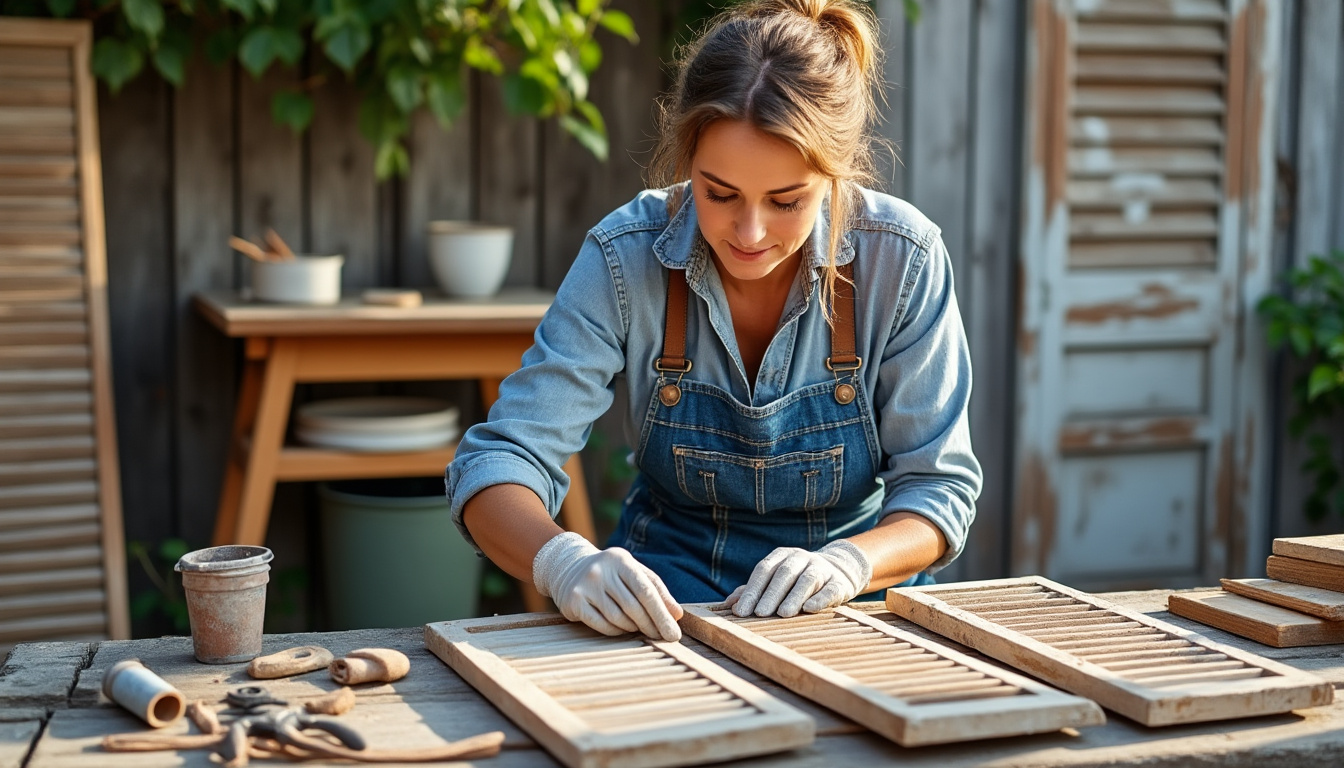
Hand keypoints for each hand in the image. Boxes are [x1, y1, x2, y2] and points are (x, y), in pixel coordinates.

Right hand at [532, 532, 682, 640]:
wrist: (569, 568)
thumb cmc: (612, 574)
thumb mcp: (634, 573)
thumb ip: (656, 590)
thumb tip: (677, 615)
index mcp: (620, 560)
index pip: (645, 590)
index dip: (661, 614)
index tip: (673, 633)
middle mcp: (601, 571)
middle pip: (633, 606)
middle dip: (651, 625)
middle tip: (662, 638)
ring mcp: (586, 586)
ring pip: (617, 617)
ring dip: (633, 628)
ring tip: (640, 630)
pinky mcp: (574, 601)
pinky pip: (601, 624)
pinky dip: (616, 631)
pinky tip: (622, 630)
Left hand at [727, 540, 871, 617]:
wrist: (839, 570)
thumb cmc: (797, 580)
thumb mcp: (775, 580)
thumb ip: (753, 590)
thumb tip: (730, 605)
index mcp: (781, 556)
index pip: (763, 571)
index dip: (751, 590)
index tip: (741, 611)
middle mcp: (800, 558)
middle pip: (783, 575)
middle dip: (770, 595)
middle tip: (760, 614)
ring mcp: (821, 568)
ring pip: (807, 580)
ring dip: (794, 597)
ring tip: (783, 614)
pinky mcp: (839, 582)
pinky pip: (829, 589)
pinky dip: (820, 598)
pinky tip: (809, 609)